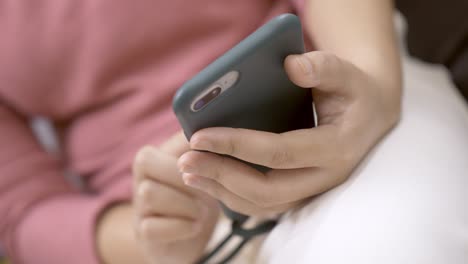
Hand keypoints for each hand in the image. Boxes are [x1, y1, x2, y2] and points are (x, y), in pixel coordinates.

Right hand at [133, 133, 219, 263]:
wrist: (187, 235)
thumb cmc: (197, 193)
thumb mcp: (201, 165)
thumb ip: (202, 144)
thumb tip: (214, 117)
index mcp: (152, 157)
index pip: (156, 141)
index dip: (182, 147)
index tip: (207, 154)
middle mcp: (139, 179)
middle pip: (145, 161)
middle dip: (181, 172)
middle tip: (206, 186)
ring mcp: (138, 208)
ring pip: (149, 193)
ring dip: (185, 202)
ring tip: (204, 210)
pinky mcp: (144, 234)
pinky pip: (152, 227)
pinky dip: (181, 226)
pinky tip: (196, 225)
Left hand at [177, 51, 400, 215]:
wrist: (370, 118)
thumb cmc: (354, 93)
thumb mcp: (347, 73)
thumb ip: (323, 67)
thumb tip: (291, 66)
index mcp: (335, 148)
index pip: (279, 153)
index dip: (236, 145)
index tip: (199, 136)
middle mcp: (324, 177)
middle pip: (267, 189)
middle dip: (222, 176)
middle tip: (186, 159)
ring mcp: (312, 190)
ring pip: (262, 204)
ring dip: (222, 190)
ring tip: (189, 172)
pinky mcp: (300, 192)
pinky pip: (263, 204)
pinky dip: (232, 195)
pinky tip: (209, 179)